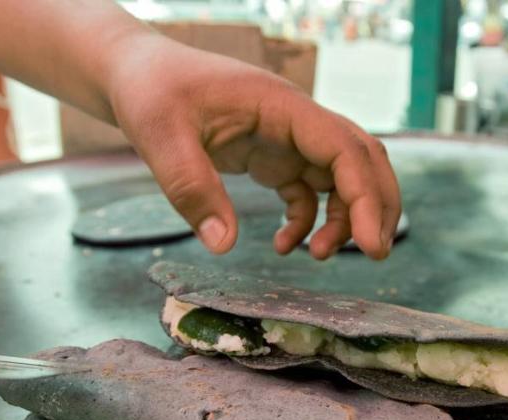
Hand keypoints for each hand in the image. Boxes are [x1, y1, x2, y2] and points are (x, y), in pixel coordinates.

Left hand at [105, 33, 400, 259]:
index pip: (344, 148)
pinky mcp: (268, 156)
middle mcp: (293, 120)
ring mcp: (283, 138)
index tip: (369, 243)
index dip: (364, 195)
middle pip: (360, 159)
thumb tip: (223, 245)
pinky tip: (281, 246)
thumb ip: (191, 189)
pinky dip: (304, 220)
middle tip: (373, 255)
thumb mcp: (160, 137)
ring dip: (340, 218)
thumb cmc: (150, 91)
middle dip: (373, 206)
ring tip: (315, 256)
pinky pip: (304, 191)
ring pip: (338, 178)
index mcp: (280, 106)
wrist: (134, 75)